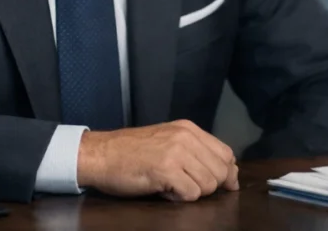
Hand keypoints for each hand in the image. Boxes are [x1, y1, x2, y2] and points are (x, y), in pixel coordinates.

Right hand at [77, 119, 239, 200]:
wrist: (100, 153)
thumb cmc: (130, 151)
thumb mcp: (167, 141)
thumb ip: (194, 151)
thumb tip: (226, 171)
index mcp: (188, 129)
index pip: (226, 153)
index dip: (227, 173)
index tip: (225, 186)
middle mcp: (186, 137)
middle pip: (221, 171)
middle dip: (209, 186)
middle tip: (187, 186)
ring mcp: (177, 152)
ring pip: (209, 184)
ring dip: (192, 192)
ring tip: (172, 186)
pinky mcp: (166, 169)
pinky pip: (191, 193)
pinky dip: (179, 198)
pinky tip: (164, 190)